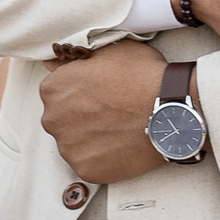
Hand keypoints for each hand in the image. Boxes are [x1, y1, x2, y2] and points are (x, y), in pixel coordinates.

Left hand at [40, 39, 167, 183]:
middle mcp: (53, 119)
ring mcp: (69, 148)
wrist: (168, 107)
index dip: (81, 91)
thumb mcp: (109, 50)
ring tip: (120, 129)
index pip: (58, 92)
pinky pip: (91, 164)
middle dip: (82, 116)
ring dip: (92, 138)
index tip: (100, 93)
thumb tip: (51, 63)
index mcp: (54, 88)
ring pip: (75, 143)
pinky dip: (104, 158)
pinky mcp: (86, 169)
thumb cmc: (142, 75)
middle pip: (63, 119)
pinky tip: (122, 144)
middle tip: (112, 111)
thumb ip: (74, 58)